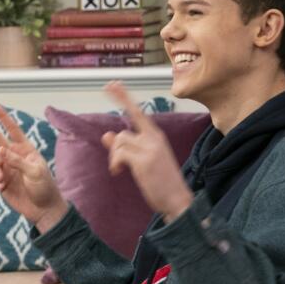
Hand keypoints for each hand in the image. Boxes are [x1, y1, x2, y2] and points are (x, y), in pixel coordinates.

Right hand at [0, 103, 67, 230]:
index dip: (3, 117)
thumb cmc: (44, 188)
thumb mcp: (35, 173)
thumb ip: (17, 161)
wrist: (42, 209)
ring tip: (0, 181)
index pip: (12, 129)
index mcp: (25, 149)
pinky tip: (2, 187)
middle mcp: (12, 155)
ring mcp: (4, 167)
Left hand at [101, 81, 193, 221]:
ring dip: (115, 159)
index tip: (111, 84)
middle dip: (114, 149)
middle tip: (116, 166)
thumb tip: (106, 134)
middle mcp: (154, 138)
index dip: (123, 97)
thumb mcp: (143, 161)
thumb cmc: (161, 182)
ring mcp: (150, 148)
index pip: (137, 112)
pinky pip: (119, 154)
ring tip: (121, 171)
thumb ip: (124, 147)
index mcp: (156, 136)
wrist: (178, 200)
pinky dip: (115, 163)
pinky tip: (119, 172)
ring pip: (119, 143)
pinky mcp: (144, 160)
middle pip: (122, 133)